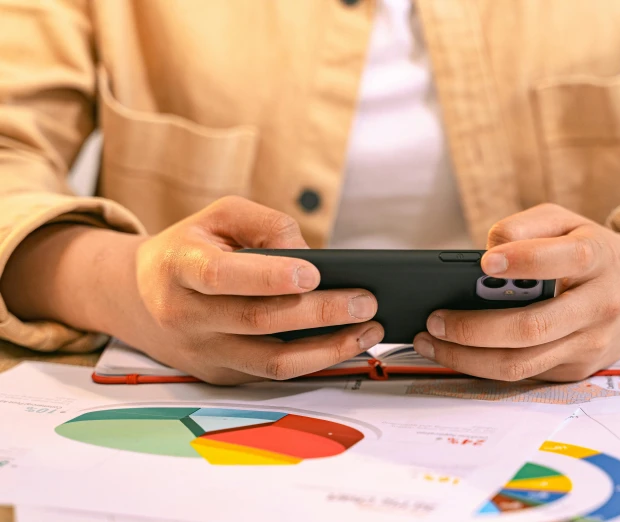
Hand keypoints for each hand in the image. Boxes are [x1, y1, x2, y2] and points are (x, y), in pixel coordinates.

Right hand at [2, 196, 382, 383]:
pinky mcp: (219, 375)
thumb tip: (312, 259)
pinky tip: (344, 344)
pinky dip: (314, 362)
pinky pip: (272, 374)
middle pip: (259, 321)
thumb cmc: (192, 247)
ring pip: (271, 362)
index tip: (314, 274)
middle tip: (366, 301)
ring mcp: (202, 352)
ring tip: (369, 329)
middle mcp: (185, 314)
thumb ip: (266, 225)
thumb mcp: (220, 216)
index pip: (221, 276)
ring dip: (327, 349)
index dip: (268, 277)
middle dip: (321, 312)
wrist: (139, 296)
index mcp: (179, 267)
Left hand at [412, 204, 619, 381]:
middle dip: (475, 327)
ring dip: (468, 357)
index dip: (523, 261)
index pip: (563, 260)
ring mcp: (590, 344)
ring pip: (522, 363)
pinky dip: (483, 366)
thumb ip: (527, 225)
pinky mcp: (579, 368)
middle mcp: (599, 305)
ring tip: (431, 341)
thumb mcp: (568, 220)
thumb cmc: (595, 250)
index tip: (485, 263)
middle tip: (435, 319)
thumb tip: (489, 250)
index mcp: (597, 258)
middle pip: (532, 327)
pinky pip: (525, 373)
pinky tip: (456, 352)